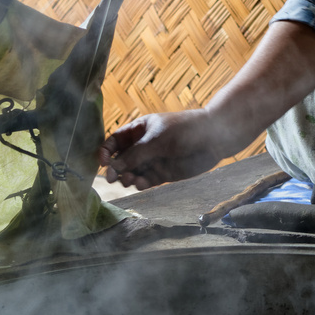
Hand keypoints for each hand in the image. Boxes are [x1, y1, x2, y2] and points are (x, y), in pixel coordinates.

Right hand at [98, 110, 225, 190]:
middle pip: (121, 160)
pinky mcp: (162, 174)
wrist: (212, 138)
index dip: (105, 151)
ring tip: (130, 180)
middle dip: (115, 168)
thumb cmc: (183, 130)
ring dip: (127, 177)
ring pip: (132, 172)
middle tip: (112, 177)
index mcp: (139, 130)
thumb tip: (112, 169)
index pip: (115, 141)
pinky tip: (142, 184)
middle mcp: (143, 146)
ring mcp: (152, 160)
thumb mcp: (156, 140)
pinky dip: (141, 184)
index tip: (102, 162)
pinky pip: (146, 181)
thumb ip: (134, 155)